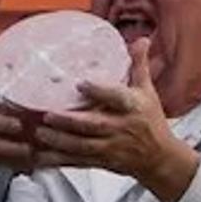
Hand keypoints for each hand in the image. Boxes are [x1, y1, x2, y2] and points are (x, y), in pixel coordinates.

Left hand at [28, 78, 199, 201]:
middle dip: (70, 121)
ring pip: (82, 146)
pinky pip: (77, 162)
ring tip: (39, 133)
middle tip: (48, 113)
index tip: (82, 83)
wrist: (161, 159)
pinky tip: (40, 157)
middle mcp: (121, 128)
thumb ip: (138, 66)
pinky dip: (58, 160)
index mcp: (133, 108)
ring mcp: (110, 147)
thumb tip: (140, 39)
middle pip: (94, 125)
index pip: (117, 98)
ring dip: (60, 141)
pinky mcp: (101, 161)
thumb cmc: (151, 122)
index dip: (100, 91)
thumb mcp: (147, 92)